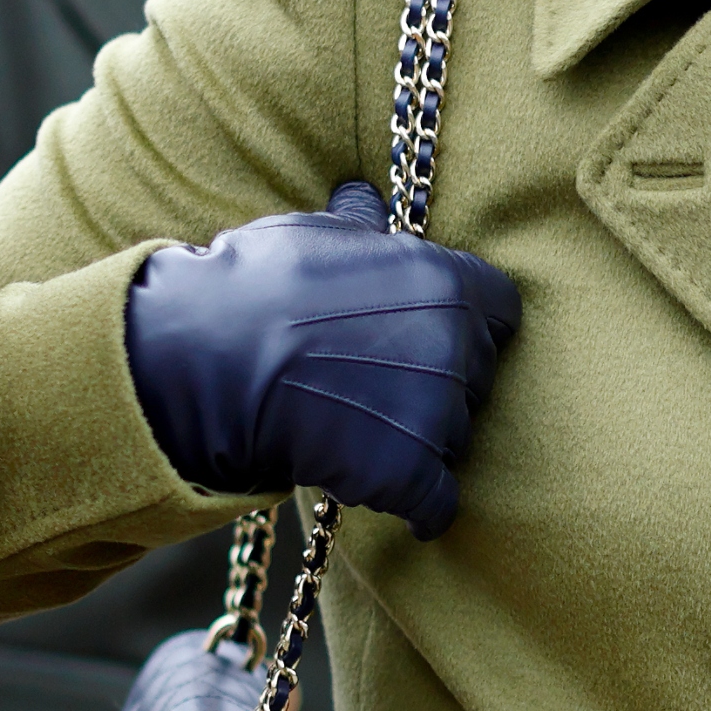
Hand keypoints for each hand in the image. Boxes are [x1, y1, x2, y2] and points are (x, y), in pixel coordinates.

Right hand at [125, 181, 520, 538]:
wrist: (209, 360)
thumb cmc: (254, 287)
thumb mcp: (313, 234)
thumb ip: (360, 226)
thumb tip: (369, 200)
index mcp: (444, 282)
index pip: (501, 309)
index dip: (473, 325)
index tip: (439, 335)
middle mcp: (453, 345)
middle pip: (478, 375)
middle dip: (441, 384)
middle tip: (382, 387)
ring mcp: (433, 412)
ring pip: (455, 436)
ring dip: (422, 440)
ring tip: (368, 433)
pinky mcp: (407, 472)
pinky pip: (439, 502)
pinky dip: (424, 508)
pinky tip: (405, 510)